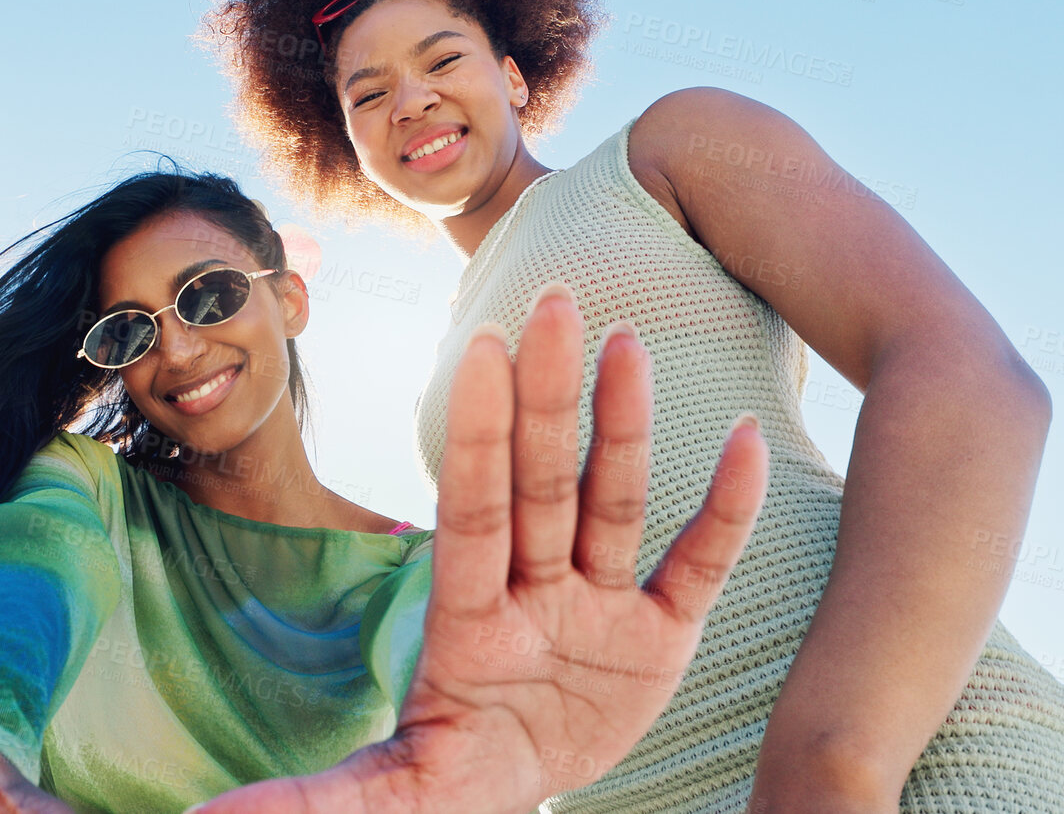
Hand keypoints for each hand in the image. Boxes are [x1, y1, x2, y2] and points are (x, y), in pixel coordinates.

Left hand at [197, 285, 768, 813]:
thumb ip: (319, 804)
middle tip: (549, 300)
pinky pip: (697, 564)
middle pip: (542, 484)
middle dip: (546, 399)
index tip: (477, 347)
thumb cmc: (455, 772)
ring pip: (613, 502)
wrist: (523, 786)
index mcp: (468, 618)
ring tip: (628, 343)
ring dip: (625, 428)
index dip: (478, 437)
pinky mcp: (661, 637)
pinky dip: (724, 510)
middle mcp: (535, 592)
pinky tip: (744, 439)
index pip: (473, 512)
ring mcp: (599, 606)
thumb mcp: (394, 793)